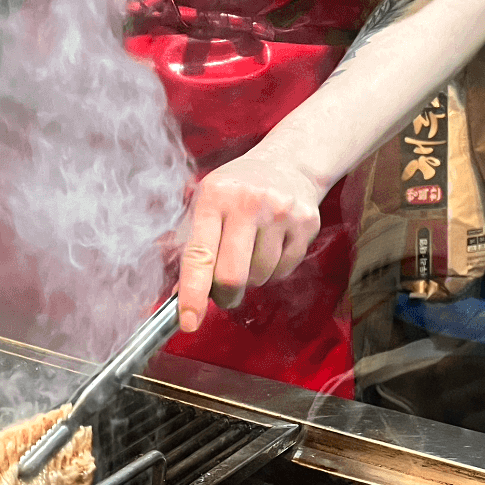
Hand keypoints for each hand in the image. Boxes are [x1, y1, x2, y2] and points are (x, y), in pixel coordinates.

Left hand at [177, 151, 324, 331]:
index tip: (188, 322)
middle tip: (222, 293)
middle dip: (224, 295)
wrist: (288, 162)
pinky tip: (269, 247)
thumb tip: (178, 294)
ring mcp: (281, 212)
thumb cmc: (236, 190)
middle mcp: (248, 203)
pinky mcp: (306, 223)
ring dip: (250, 279)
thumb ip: (189, 246)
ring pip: (260, 276)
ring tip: (249, 253)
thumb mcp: (205, 203)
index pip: (199, 255)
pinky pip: (284, 270)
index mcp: (214, 198)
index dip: (192, 293)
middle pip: (233, 276)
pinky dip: (272, 270)